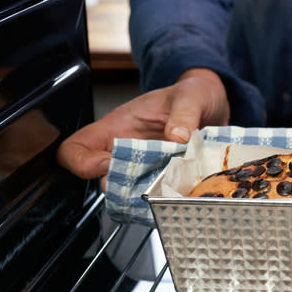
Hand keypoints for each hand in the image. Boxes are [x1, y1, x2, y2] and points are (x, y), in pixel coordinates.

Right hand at [57, 68, 229, 182]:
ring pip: (133, 192)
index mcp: (119, 126)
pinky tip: (185, 192)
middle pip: (104, 179)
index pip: (76, 147)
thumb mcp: (191, 96)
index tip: (107, 165)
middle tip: (150, 184)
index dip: (81, 162)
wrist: (215, 105)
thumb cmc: (193, 94)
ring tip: (170, 190)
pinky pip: (159, 194)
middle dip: (123, 188)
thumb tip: (177, 136)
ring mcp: (148, 167)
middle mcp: (128, 149)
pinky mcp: (167, 178)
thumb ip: (184, 113)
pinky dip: (170, 197)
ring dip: (149, 195)